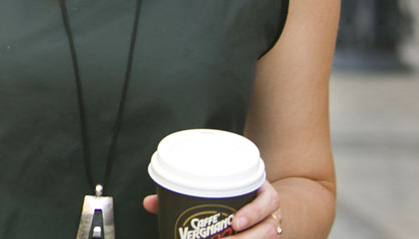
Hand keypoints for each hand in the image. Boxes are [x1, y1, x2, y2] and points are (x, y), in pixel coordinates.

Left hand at [143, 180, 281, 236]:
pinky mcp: (266, 234)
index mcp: (262, 191)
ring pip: (268, 238)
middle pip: (268, 230)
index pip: (269, 200)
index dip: (254, 212)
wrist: (261, 203)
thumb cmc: (232, 193)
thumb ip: (184, 191)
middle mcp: (270, 211)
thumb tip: (149, 203)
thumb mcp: (217, 185)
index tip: (235, 222)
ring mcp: (270, 227)